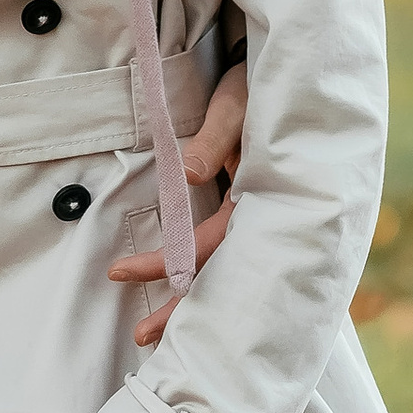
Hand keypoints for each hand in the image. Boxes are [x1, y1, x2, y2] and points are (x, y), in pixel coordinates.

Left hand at [107, 57, 247, 348]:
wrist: (292, 72)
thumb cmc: (260, 85)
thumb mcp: (237, 104)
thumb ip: (213, 139)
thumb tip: (186, 176)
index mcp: (264, 196)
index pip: (207, 244)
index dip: (166, 264)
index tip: (119, 275)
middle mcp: (268, 217)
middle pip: (224, 275)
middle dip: (184, 310)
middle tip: (142, 340)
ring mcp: (266, 218)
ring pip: (228, 270)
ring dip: (194, 299)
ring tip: (155, 332)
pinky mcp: (260, 210)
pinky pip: (234, 252)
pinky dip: (212, 278)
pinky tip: (193, 297)